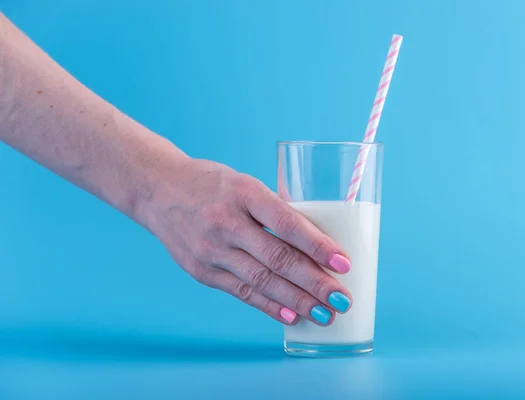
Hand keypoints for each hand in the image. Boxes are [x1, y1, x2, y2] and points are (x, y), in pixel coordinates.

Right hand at [141, 156, 352, 325]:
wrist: (158, 190)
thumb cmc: (211, 184)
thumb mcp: (245, 184)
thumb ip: (273, 211)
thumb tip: (314, 244)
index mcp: (244, 193)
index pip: (287, 223)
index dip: (318, 246)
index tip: (343, 264)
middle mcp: (226, 223)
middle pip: (278, 258)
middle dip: (315, 283)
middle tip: (342, 299)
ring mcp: (211, 250)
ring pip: (262, 281)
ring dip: (297, 301)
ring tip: (324, 314)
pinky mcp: (201, 271)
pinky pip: (241, 292)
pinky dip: (268, 306)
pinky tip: (290, 316)